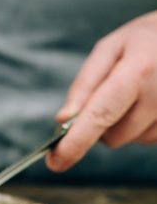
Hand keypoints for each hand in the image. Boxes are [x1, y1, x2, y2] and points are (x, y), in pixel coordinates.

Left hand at [46, 11, 156, 171]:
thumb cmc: (144, 41)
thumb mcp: (110, 49)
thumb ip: (85, 85)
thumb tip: (63, 120)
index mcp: (139, 71)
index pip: (100, 115)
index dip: (75, 143)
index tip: (55, 162)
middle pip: (112, 137)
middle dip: (100, 125)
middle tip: (110, 94)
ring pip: (130, 140)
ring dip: (123, 125)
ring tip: (138, 92)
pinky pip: (148, 139)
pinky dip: (141, 126)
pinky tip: (150, 101)